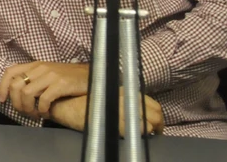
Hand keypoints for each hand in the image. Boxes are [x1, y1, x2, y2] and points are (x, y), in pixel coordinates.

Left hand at [0, 62, 89, 117]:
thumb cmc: (68, 77)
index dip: (2, 86)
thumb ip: (34, 79)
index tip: (2, 100)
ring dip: (28, 108)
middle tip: (24, 113)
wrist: (90, 74)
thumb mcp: (47, 73)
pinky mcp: (61, 84)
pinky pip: (44, 99)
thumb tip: (18, 93)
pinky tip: (46, 113)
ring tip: (35, 115)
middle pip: (16, 85)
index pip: (10, 72)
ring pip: (27, 93)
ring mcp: (50, 75)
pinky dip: (42, 110)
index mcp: (34, 65)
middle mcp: (40, 68)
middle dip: (16, 103)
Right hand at [48, 93, 164, 136]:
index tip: (155, 125)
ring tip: (146, 135)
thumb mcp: (104, 97)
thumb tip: (136, 112)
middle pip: (155, 111)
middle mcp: (125, 96)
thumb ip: (120, 100)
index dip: (157, 115)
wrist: (66, 106)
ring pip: (150, 121)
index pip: (151, 102)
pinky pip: (139, 129)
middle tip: (155, 133)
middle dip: (159, 124)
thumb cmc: (82, 103)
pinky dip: (142, 133)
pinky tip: (136, 136)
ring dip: (152, 129)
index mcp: (123, 90)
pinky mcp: (117, 120)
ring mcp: (122, 108)